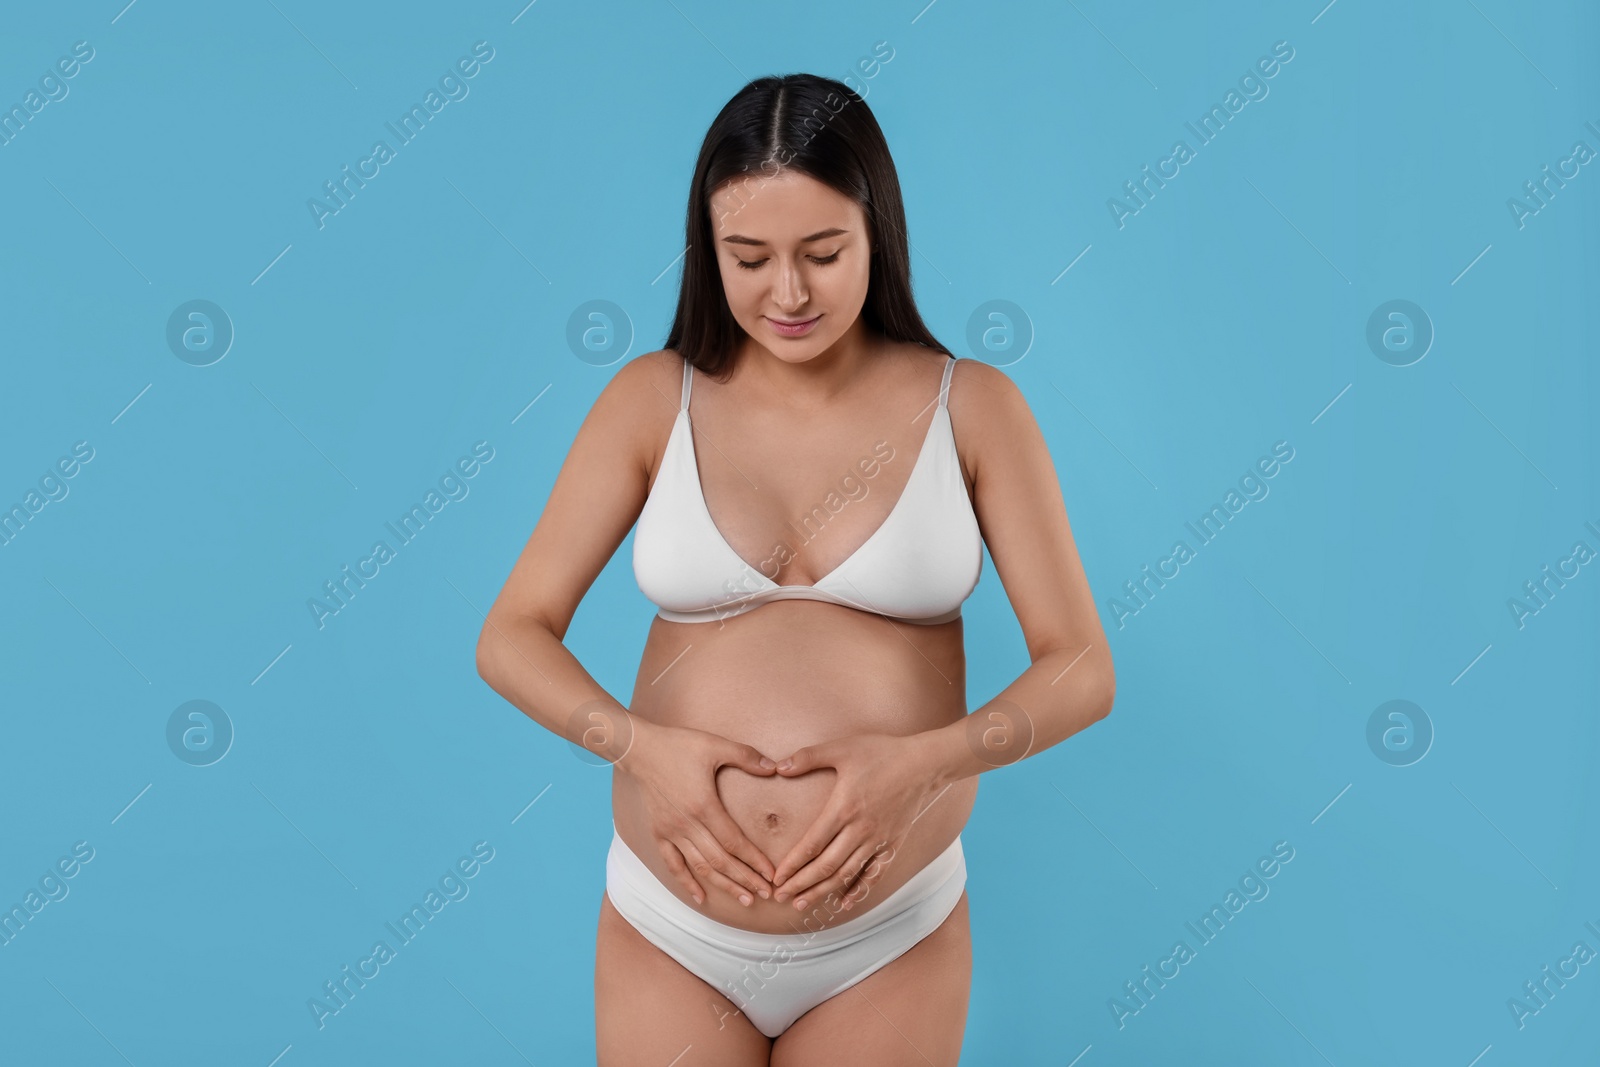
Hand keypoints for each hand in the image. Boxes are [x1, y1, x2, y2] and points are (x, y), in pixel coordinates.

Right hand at [615, 718, 780, 906]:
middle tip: (766, 894)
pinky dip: (687, 883)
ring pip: (701, 867)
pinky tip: (700, 897)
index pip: (734, 842)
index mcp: (704, 805)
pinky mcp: (659, 833)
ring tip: (745, 899)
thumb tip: (774, 766)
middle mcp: (687, 824)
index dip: (754, 861)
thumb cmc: (679, 745)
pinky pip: (673, 864)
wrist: (640, 750)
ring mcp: (671, 832)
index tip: (771, 874)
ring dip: (724, 885)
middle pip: (721, 861)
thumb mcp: (715, 745)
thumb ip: (745, 756)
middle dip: (745, 879)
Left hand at [767, 732, 947, 911]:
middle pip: (826, 866)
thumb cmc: (881, 753)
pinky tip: (844, 903)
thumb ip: (808, 757)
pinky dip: (858, 891)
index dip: (793, 865)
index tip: (777, 878)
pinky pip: (874, 874)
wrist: (922, 763)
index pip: (812, 845)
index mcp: (844, 808)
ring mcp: (878, 840)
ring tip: (802, 903)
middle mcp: (860, 830)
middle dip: (801, 884)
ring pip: (847, 874)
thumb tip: (778, 766)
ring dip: (823, 892)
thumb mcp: (842, 748)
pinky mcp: (892, 844)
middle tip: (781, 897)